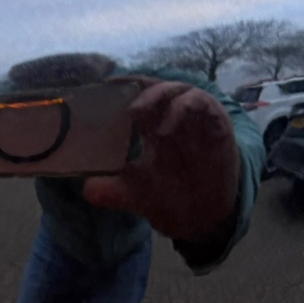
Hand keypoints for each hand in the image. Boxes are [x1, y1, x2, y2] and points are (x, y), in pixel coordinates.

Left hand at [82, 81, 240, 241]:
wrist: (201, 218)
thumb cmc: (168, 196)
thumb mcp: (131, 193)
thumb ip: (107, 190)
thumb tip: (86, 188)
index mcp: (153, 125)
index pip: (139, 96)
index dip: (125, 87)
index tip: (106, 85)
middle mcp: (174, 118)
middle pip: (158, 89)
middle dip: (142, 91)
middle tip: (128, 109)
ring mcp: (196, 120)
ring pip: (181, 90)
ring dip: (161, 95)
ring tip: (142, 114)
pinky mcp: (218, 126)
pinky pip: (206, 105)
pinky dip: (187, 106)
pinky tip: (168, 126)